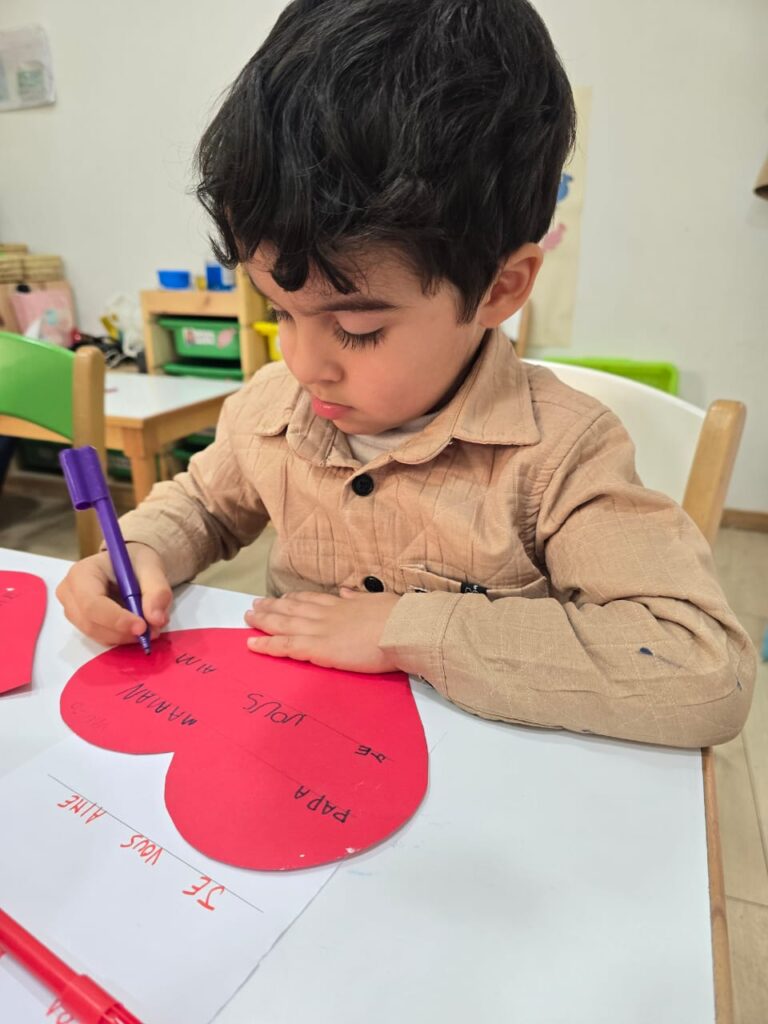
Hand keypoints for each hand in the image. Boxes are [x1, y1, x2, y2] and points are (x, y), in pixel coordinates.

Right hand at [56, 543, 171, 646]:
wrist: (130, 566)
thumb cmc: (135, 563)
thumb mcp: (152, 568)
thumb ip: (157, 591)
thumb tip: (156, 619)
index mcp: (82, 573)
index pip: (92, 604)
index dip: (116, 619)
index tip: (142, 627)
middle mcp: (70, 593)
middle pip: (91, 624)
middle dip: (123, 631)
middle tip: (152, 631)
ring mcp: (72, 610)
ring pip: (96, 634)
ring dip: (124, 636)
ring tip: (148, 627)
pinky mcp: (81, 623)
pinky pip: (100, 638)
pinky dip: (121, 637)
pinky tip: (135, 627)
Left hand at [244, 588, 400, 673]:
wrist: (402, 628)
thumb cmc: (398, 617)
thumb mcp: (378, 600)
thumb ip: (360, 598)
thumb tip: (349, 592)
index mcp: (342, 604)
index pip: (311, 600)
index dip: (293, 599)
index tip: (281, 598)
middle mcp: (326, 614)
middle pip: (291, 608)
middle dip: (271, 607)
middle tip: (254, 604)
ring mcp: (319, 630)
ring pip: (282, 623)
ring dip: (263, 620)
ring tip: (247, 618)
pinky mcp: (317, 648)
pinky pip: (285, 646)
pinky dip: (266, 644)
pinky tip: (251, 644)